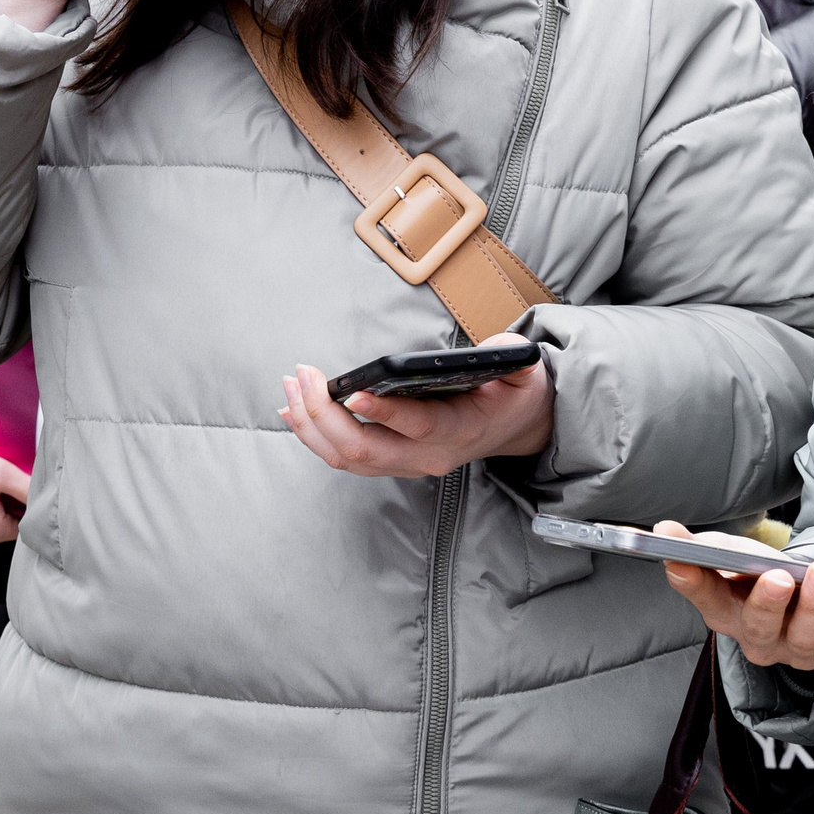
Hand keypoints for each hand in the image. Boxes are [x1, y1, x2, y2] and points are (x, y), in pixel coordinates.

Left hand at [280, 339, 553, 478]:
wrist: (512, 427)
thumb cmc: (510, 392)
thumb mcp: (522, 371)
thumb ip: (511, 356)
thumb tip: (494, 348)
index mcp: (461, 429)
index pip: (418, 426)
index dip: (384, 411)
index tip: (352, 391)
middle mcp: (430, 457)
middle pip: (365, 449)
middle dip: (324, 414)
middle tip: (303, 376)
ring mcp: (407, 465)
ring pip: (347, 459)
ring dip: (311, 425)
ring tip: (291, 387)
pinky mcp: (391, 464)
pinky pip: (344, 459)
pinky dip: (314, 436)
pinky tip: (295, 412)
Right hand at [655, 523, 813, 672]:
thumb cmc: (765, 580)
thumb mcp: (731, 560)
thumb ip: (699, 549)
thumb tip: (663, 530)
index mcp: (731, 617)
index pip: (707, 604)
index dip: (694, 585)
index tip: (680, 561)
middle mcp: (767, 642)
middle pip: (762, 631)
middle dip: (770, 605)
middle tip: (779, 577)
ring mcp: (808, 651)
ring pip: (811, 638)